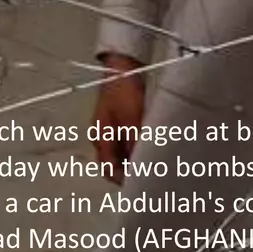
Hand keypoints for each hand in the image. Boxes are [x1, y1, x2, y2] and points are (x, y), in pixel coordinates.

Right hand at [91, 53, 145, 183]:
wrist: (123, 66)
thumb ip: (134, 145)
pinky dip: (135, 147)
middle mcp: (102, 136)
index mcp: (101, 138)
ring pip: (120, 152)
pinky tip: (148, 145)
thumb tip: (140, 166)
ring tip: (151, 162)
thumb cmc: (124, 92)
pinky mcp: (117, 119)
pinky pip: (125, 140)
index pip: (109, 169)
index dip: (123, 181)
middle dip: (129, 171)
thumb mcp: (132, 120)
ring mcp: (108, 127)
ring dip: (133, 159)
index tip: (140, 186)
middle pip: (114, 162)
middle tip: (149, 176)